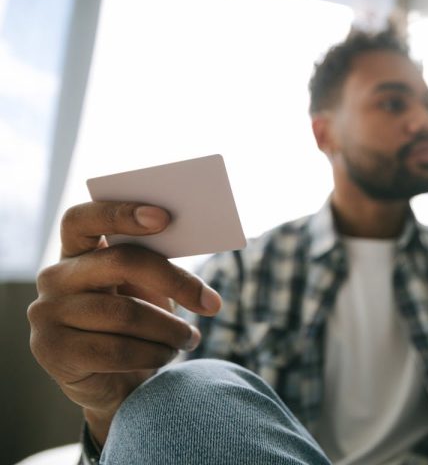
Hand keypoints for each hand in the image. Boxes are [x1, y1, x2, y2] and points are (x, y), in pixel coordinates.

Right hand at [28, 202, 221, 444]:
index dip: (120, 213)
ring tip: (190, 338)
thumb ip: (156, 265)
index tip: (164, 217)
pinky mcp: (54, 353)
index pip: (83, 218)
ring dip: (170, 330)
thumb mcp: (145, 289)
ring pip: (126, 313)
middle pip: (120, 262)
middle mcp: (55, 277)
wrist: (114, 381)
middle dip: (175, 281)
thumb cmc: (136, 324)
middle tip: (211, 303)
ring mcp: (47, 315)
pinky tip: (167, 355)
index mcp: (76, 251)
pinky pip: (119, 350)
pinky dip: (154, 354)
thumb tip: (198, 276)